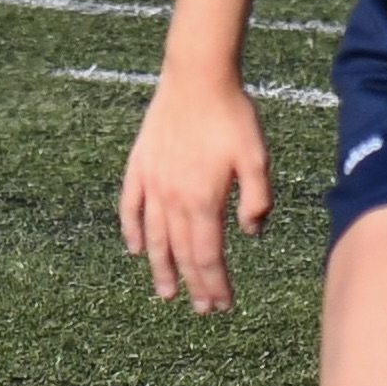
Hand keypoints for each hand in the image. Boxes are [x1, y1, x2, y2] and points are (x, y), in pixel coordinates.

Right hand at [118, 75, 271, 312]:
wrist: (197, 77)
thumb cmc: (233, 116)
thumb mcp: (256, 158)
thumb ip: (256, 199)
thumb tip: (249, 234)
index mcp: (202, 201)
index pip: (208, 256)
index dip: (214, 283)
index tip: (222, 304)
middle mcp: (172, 199)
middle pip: (181, 253)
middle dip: (193, 284)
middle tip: (201, 309)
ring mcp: (151, 183)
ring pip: (154, 237)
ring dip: (160, 268)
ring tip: (166, 293)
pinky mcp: (139, 166)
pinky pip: (130, 207)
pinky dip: (132, 230)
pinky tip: (135, 248)